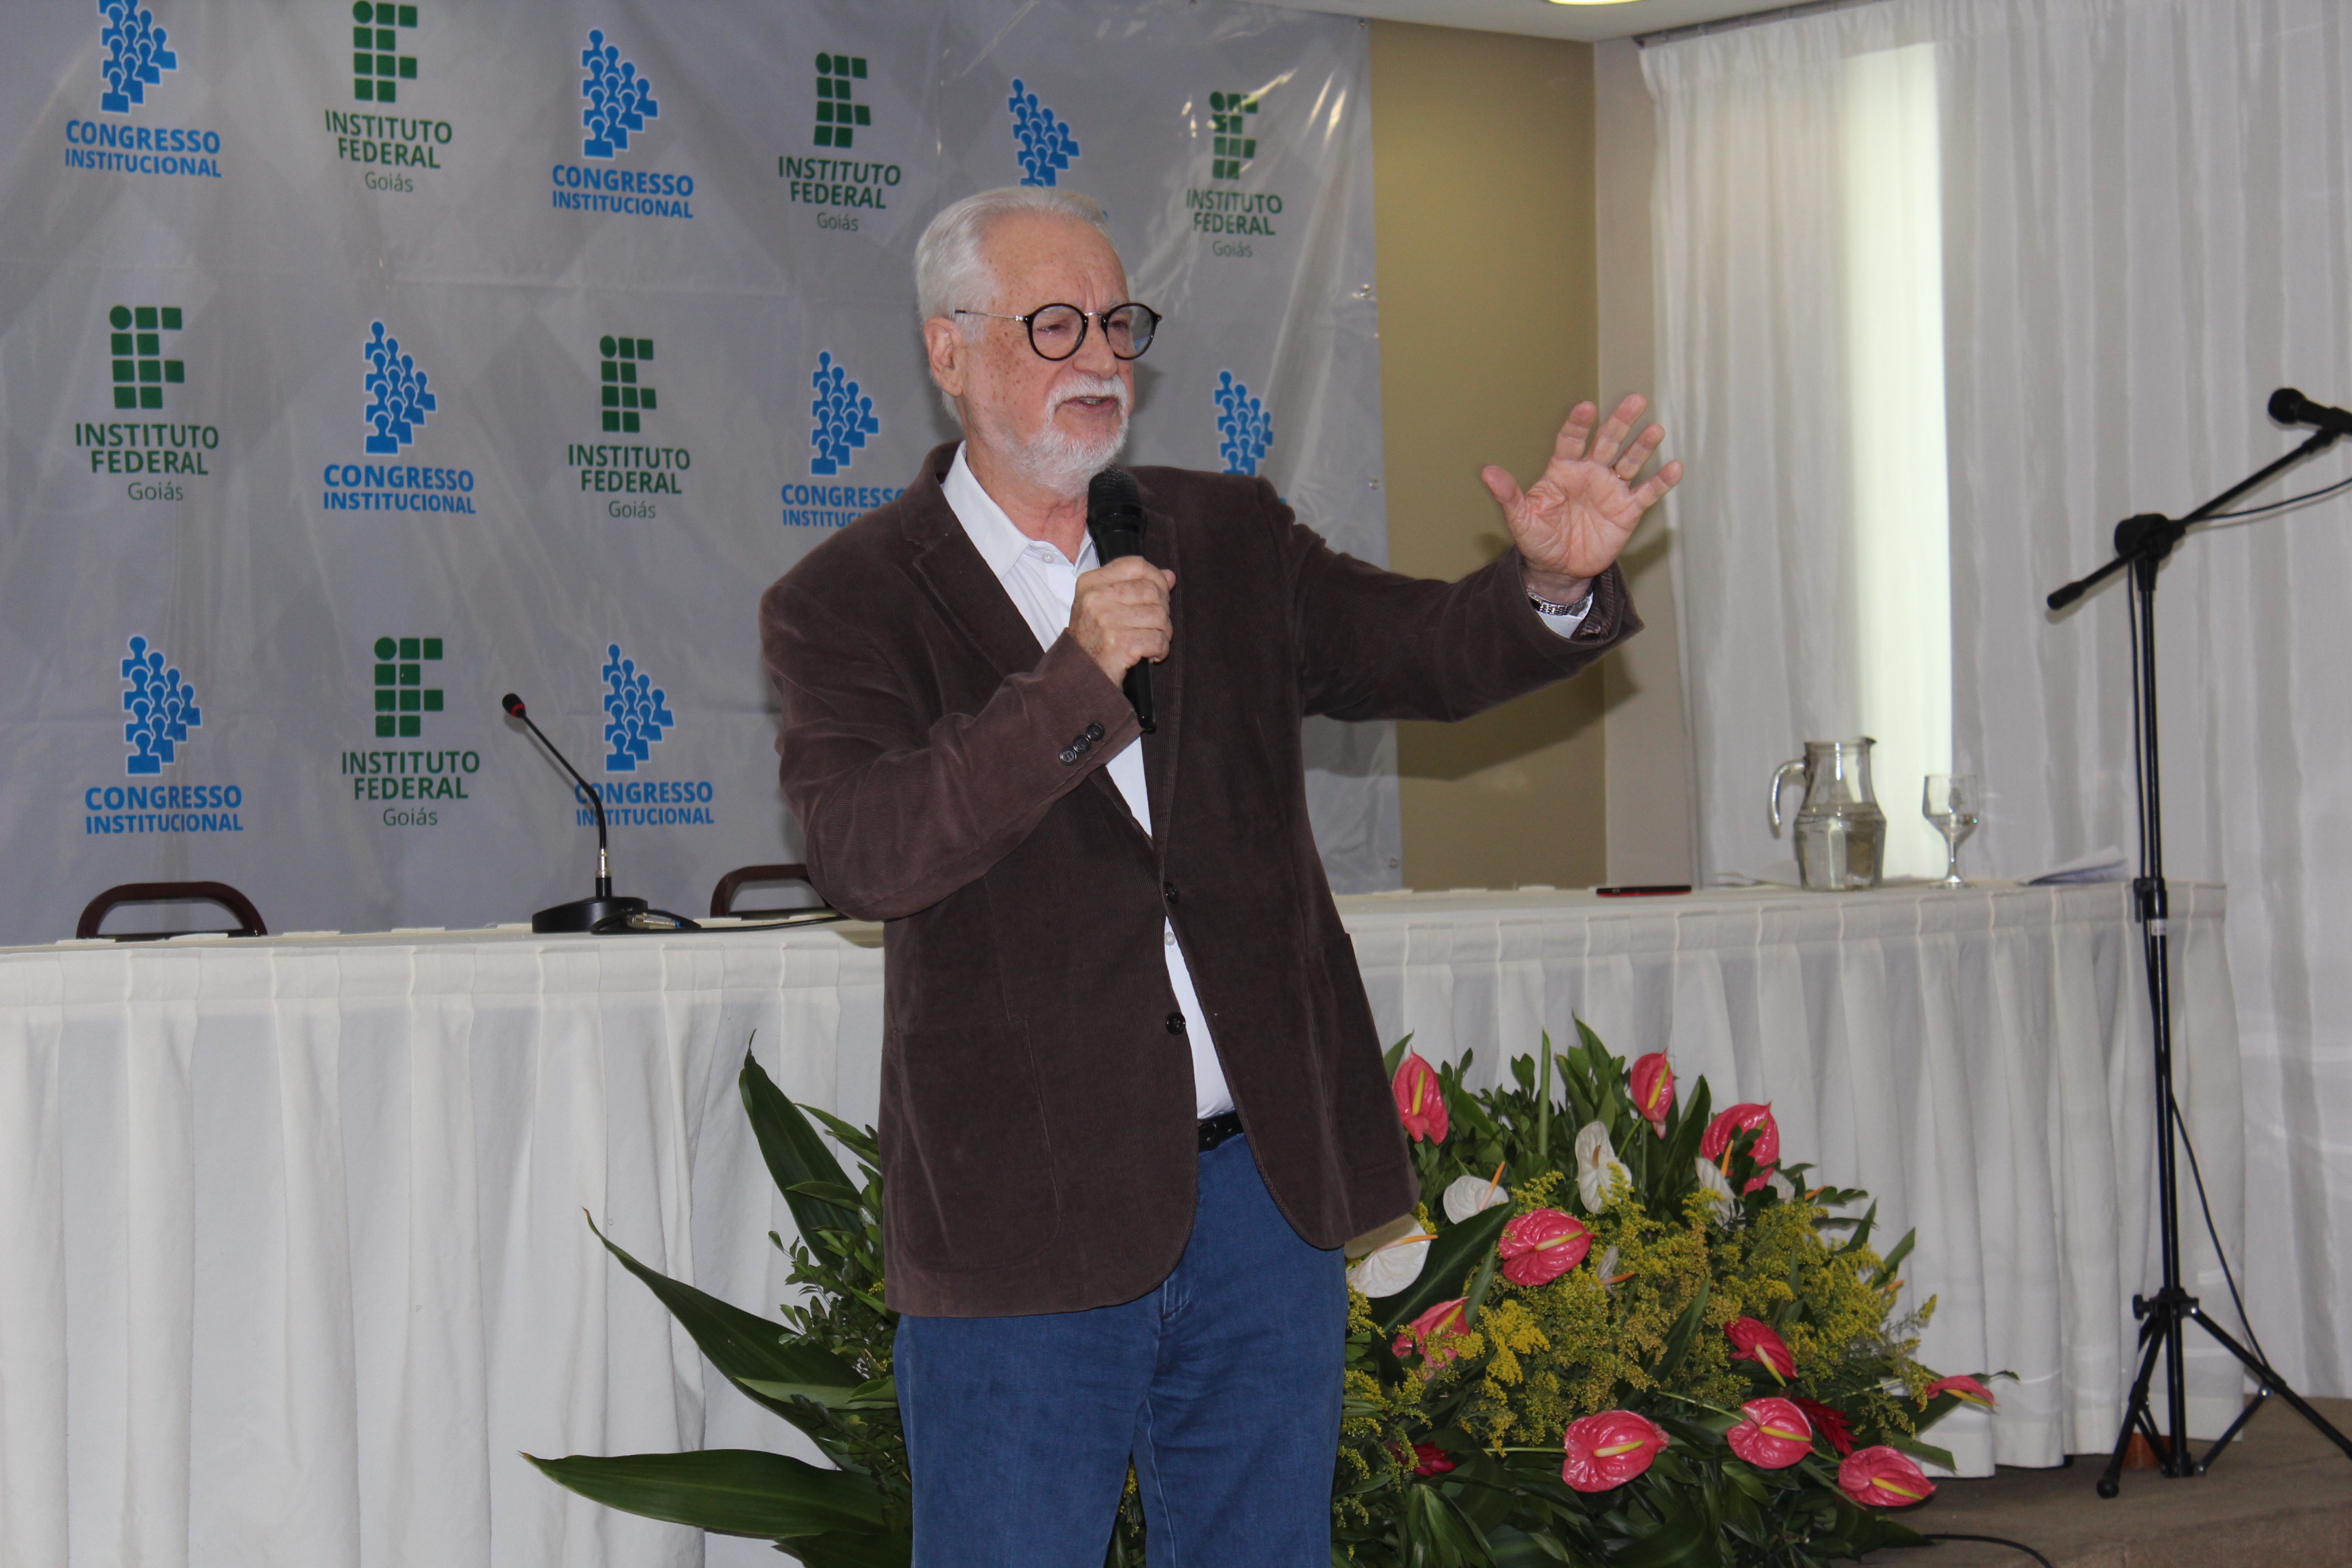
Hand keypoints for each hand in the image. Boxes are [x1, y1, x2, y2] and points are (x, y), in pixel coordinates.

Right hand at [1071, 556, 1174, 684]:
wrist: (1077, 676)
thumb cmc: (1093, 640)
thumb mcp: (1104, 606)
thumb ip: (1135, 586)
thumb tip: (1169, 576)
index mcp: (1091, 583)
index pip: (1135, 565)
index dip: (1155, 577)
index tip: (1159, 592)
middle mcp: (1096, 599)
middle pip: (1152, 591)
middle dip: (1162, 610)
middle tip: (1155, 625)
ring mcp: (1107, 621)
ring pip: (1159, 616)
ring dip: (1163, 632)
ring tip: (1150, 641)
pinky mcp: (1119, 644)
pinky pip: (1158, 640)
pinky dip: (1160, 650)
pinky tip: (1150, 655)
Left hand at [1481, 394, 1682, 602]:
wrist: (1559, 569)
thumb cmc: (1538, 539)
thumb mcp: (1520, 519)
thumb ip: (1508, 495)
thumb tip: (1486, 473)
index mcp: (1563, 470)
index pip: (1571, 440)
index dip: (1578, 424)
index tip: (1586, 407)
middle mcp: (1590, 473)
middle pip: (1608, 441)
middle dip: (1620, 421)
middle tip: (1636, 400)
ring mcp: (1611, 489)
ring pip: (1630, 461)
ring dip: (1643, 446)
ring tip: (1655, 430)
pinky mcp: (1628, 510)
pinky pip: (1647, 492)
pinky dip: (1661, 481)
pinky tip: (1675, 467)